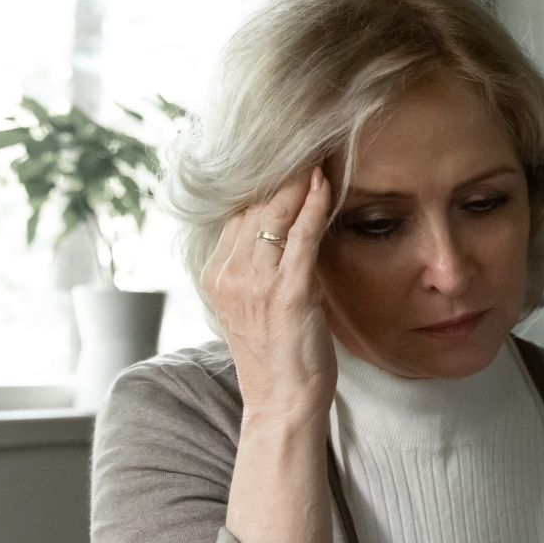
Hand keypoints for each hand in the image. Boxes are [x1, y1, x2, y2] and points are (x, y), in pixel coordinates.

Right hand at [203, 167, 336, 424]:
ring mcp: (254, 283)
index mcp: (216, 274)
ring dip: (299, 179)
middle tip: (306, 138)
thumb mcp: (259, 303)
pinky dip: (314, 206)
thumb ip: (263, 264)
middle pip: (252, 205)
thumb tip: (287, 225)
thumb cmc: (279, 356)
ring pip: (274, 214)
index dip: (262, 181)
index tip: (286, 153)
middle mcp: (227, 273)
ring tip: (320, 150)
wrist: (282, 404)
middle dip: (281, 171)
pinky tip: (327, 183)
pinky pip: (301, 237)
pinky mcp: (286, 293)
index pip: (236, 211)